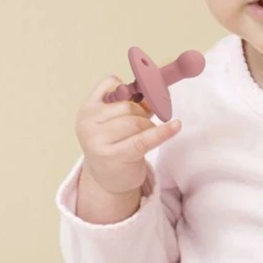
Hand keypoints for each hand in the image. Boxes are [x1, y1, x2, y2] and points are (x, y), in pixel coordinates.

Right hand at [75, 75, 181, 195]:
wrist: (107, 179)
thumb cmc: (114, 143)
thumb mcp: (114, 121)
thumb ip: (131, 103)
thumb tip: (155, 92)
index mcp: (86, 110)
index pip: (110, 84)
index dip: (129, 89)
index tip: (139, 96)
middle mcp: (87, 125)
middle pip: (127, 105)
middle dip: (142, 112)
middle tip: (144, 123)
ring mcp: (98, 142)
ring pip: (136, 122)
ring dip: (149, 126)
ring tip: (146, 134)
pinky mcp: (114, 157)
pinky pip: (144, 139)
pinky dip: (162, 132)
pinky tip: (176, 126)